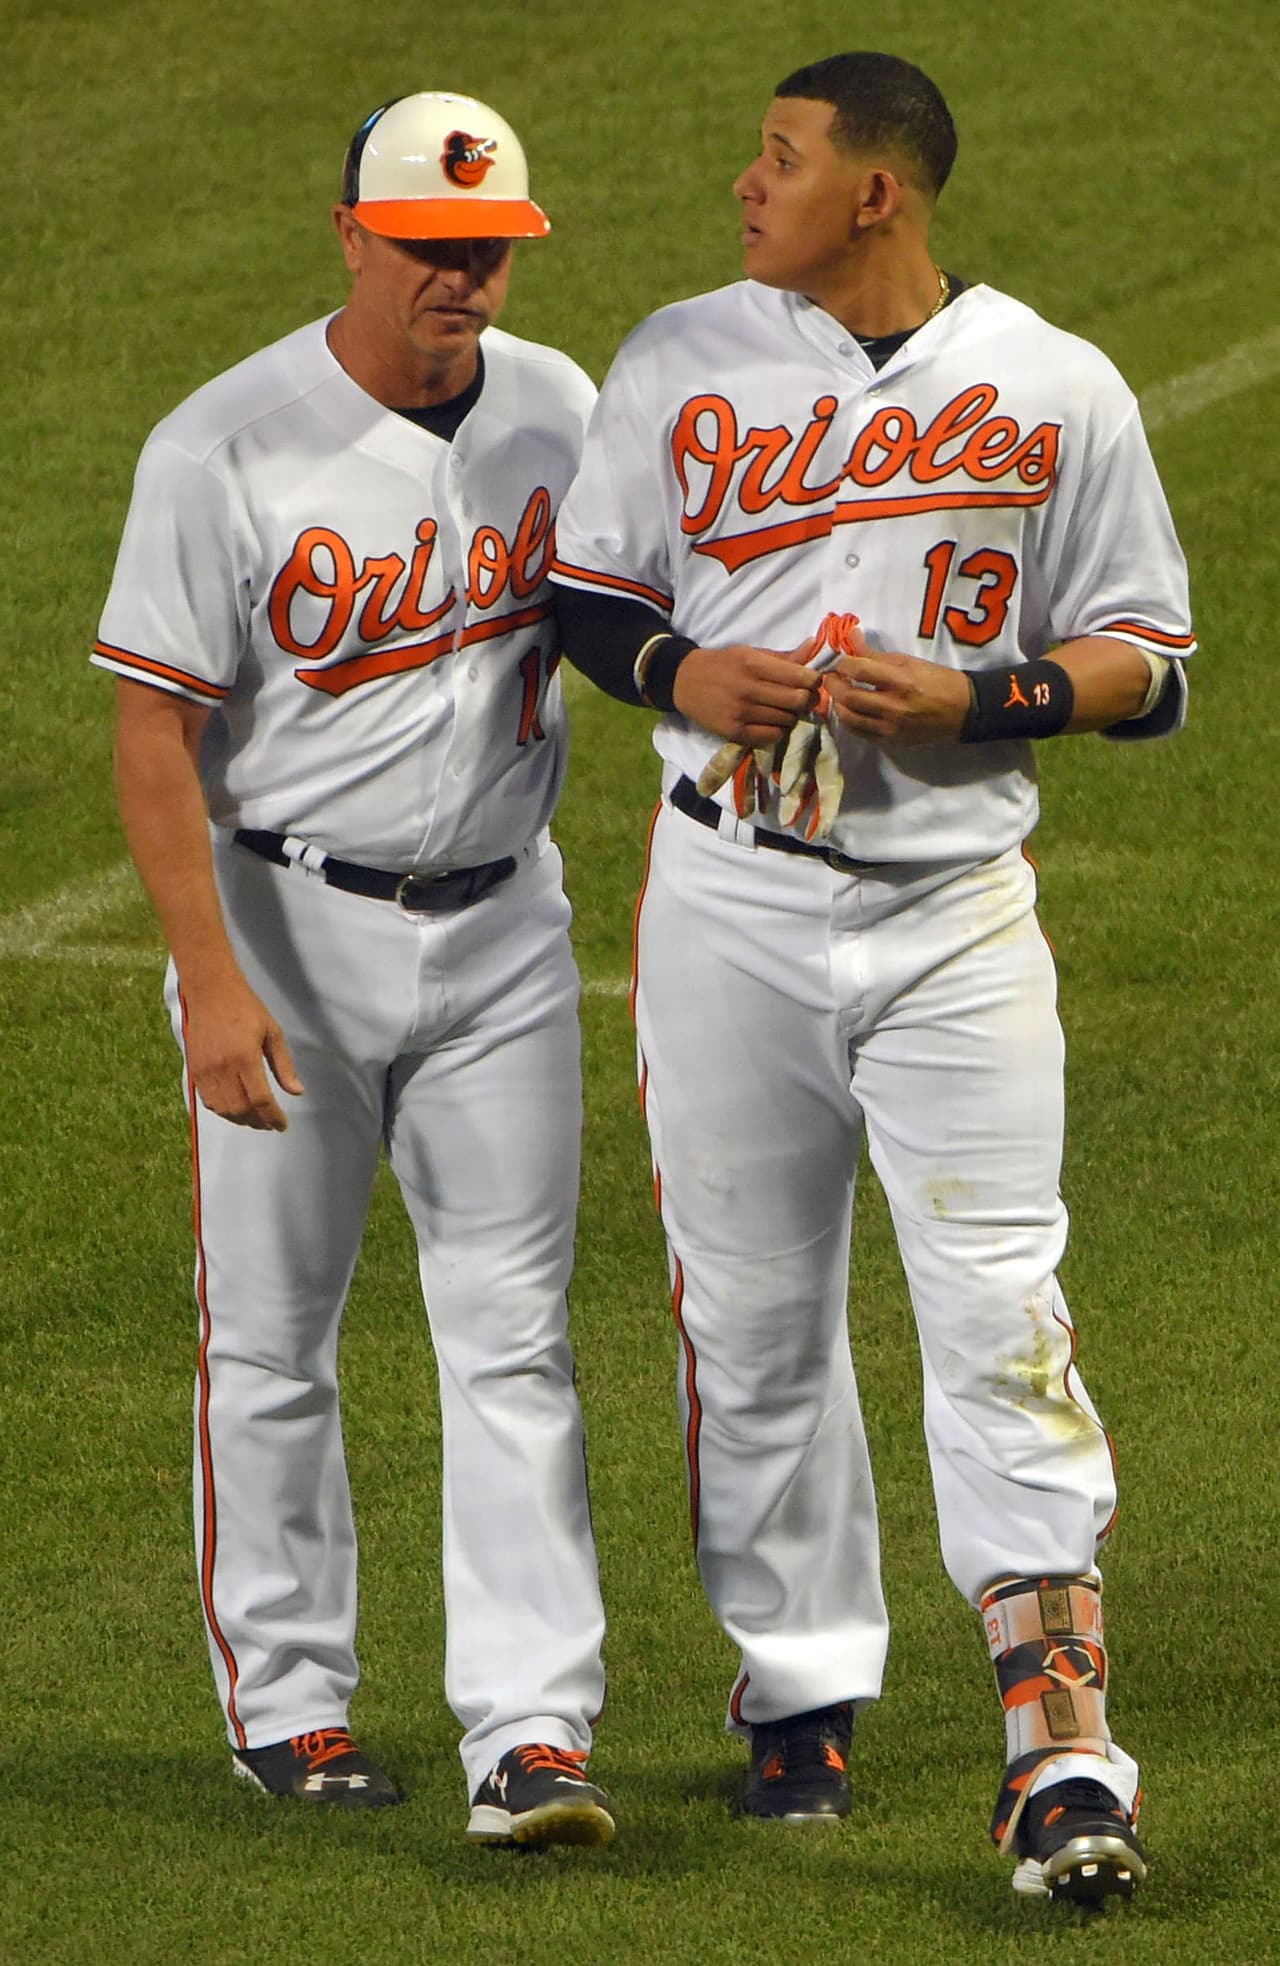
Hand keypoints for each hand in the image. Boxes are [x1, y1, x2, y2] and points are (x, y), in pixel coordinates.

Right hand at [180, 974, 303, 1130]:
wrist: (211, 991)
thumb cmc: (245, 1008)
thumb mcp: (273, 1033)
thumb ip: (284, 1066)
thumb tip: (296, 1092)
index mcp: (245, 1058)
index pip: (260, 1100)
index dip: (273, 1118)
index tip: (282, 1124)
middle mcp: (222, 1068)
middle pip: (241, 1110)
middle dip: (258, 1122)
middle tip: (270, 1123)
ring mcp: (205, 1070)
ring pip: (223, 1109)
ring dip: (241, 1120)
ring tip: (256, 1119)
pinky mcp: (195, 1070)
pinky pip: (208, 1101)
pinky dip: (223, 1111)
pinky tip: (235, 1108)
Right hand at [674, 640, 819, 746]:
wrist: (684, 681)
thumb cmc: (722, 664)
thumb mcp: (749, 653)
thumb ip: (782, 656)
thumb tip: (813, 647)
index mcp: (753, 664)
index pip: (799, 677)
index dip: (814, 681)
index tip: (814, 681)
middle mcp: (748, 688)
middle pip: (797, 701)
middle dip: (807, 700)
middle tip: (805, 698)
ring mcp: (740, 713)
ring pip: (787, 719)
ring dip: (792, 715)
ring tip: (785, 708)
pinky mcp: (734, 732)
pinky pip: (771, 736)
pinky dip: (778, 730)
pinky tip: (773, 721)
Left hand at [827, 642, 971, 745]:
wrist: (962, 710)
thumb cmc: (937, 680)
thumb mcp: (909, 661)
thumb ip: (876, 654)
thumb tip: (850, 637)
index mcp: (902, 681)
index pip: (860, 670)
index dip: (843, 664)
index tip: (840, 661)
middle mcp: (894, 707)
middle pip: (850, 696)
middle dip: (834, 685)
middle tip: (831, 677)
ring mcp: (891, 728)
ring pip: (850, 718)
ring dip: (838, 704)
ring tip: (839, 694)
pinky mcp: (891, 741)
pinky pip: (860, 733)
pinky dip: (849, 720)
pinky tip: (851, 710)